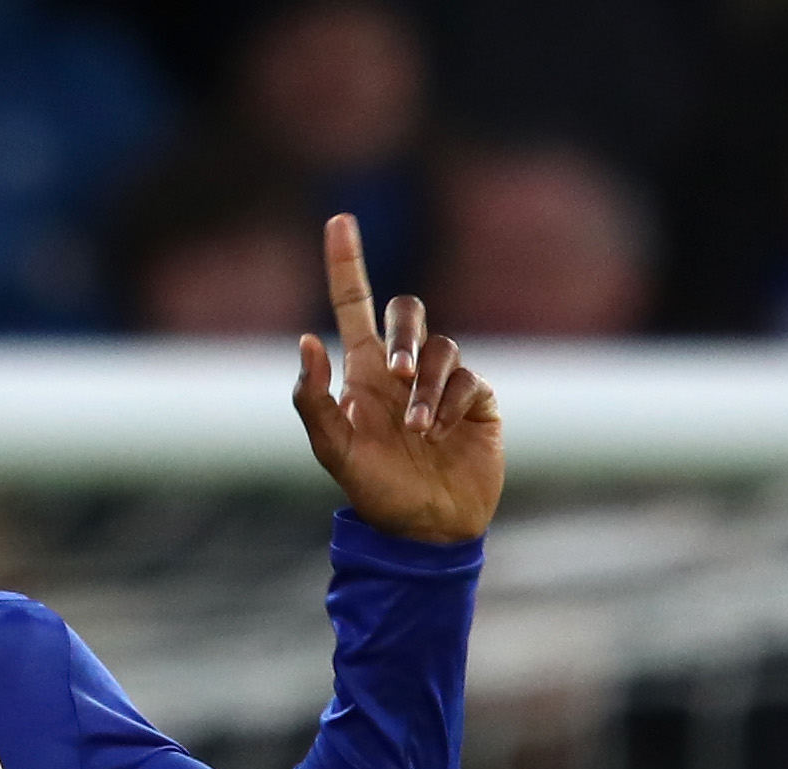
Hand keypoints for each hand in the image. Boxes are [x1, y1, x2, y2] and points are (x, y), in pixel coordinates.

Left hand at [293, 215, 502, 544]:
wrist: (425, 531)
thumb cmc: (375, 492)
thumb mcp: (334, 451)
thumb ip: (313, 401)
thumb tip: (308, 341)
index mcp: (364, 373)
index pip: (354, 304)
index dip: (346, 262)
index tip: (338, 219)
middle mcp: (403, 370)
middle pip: (407, 310)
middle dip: (403, 331)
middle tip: (394, 372)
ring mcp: (443, 383)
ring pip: (441, 349)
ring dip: (426, 388)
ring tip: (417, 431)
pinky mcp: (479, 401)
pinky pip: (469, 380)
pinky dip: (451, 403)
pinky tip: (441, 435)